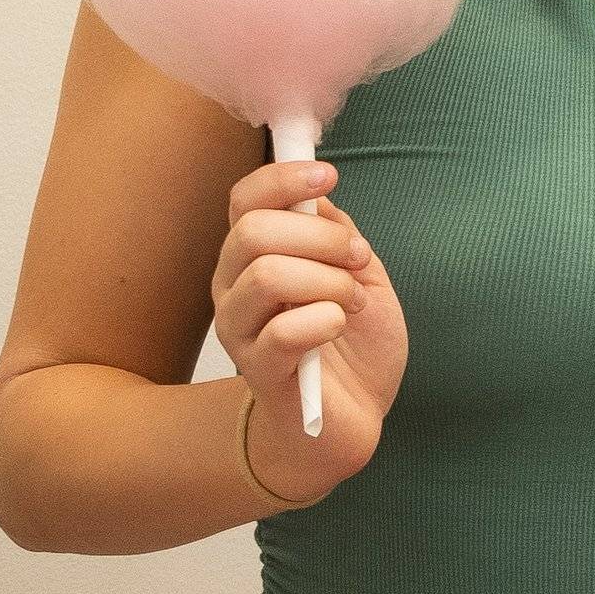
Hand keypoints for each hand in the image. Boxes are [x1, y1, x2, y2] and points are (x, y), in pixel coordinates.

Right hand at [211, 157, 407, 494]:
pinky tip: (339, 328)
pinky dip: (324, 319)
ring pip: (267, 275)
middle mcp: (234, 287)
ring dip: (329, 281)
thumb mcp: (358, 274)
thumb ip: (335, 232)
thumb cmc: (352, 344)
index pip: (245, 200)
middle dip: (322, 237)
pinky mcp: (259, 371)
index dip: (282, 179)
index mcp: (254, 256)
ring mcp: (240, 330)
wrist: (353, 418)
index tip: (330, 174)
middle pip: (255, 232)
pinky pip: (284, 331)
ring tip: (354, 303)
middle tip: (360, 261)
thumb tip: (316, 194)